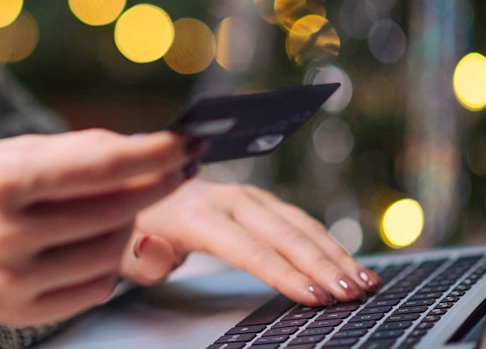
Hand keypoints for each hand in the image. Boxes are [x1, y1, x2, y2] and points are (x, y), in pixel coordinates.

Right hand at [0, 130, 194, 325]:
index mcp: (3, 180)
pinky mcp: (20, 311)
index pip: (102, 166)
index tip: (186, 142)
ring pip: (111, 251)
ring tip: (113, 205)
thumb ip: (72, 154)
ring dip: (128, 223)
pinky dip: (105, 263)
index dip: (155, 153)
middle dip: (155, 185)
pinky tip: (90, 243)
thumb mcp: (4, 152)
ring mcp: (14, 279)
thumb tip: (141, 150)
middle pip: (116, 209)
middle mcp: (8, 234)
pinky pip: (94, 289)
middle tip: (172, 168)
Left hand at [120, 179, 381, 305]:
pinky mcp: (257, 201)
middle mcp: (226, 199)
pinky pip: (297, 221)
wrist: (134, 188)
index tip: (315, 297)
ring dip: (335, 253)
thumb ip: (140, 259)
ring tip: (365, 283)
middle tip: (355, 294)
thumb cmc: (129, 228)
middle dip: (323, 265)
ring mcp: (245, 196)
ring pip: (298, 224)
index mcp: (195, 214)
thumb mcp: (119, 249)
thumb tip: (158, 254)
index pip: (248, 248)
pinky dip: (327, 243)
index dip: (284, 274)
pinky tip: (348, 264)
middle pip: (283, 234)